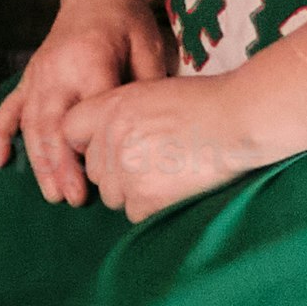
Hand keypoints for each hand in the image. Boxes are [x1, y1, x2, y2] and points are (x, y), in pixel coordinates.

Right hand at [0, 0, 174, 206]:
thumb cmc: (127, 22)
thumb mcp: (148, 48)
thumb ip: (145, 88)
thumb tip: (148, 131)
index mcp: (89, 61)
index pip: (89, 112)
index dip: (94, 147)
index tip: (105, 178)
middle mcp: (56, 70)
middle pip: (54, 124)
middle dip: (61, 165)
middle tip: (74, 199)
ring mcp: (38, 74)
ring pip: (32, 124)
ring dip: (39, 161)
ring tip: (52, 195)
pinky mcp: (30, 77)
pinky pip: (9, 108)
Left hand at [63, 71, 264, 221]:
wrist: (237, 119)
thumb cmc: (203, 102)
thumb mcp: (150, 92)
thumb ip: (120, 114)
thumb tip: (102, 140)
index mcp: (110, 107)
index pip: (70, 131)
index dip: (87, 142)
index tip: (105, 149)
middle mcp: (111, 138)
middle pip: (94, 170)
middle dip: (115, 171)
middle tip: (151, 162)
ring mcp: (127, 170)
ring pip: (112, 195)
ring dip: (133, 191)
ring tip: (167, 174)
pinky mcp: (146, 198)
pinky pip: (134, 213)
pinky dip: (152, 208)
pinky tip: (175, 188)